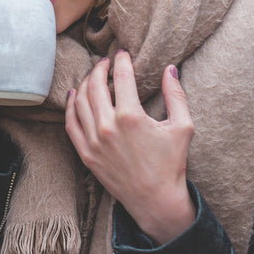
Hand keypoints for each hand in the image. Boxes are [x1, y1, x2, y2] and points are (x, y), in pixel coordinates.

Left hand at [65, 50, 195, 244]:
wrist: (156, 200)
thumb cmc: (172, 164)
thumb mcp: (182, 127)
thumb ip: (176, 95)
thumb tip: (170, 69)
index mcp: (131, 117)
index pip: (121, 77)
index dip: (121, 61)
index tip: (122, 54)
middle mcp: (107, 126)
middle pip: (95, 85)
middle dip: (99, 68)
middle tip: (105, 62)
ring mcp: (93, 140)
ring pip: (80, 101)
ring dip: (85, 83)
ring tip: (93, 76)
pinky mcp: (85, 153)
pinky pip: (70, 123)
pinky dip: (70, 106)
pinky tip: (74, 94)